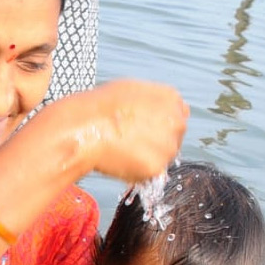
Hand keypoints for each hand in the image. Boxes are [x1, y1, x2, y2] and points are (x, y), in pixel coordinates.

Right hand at [68, 79, 188, 182]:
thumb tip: (152, 112)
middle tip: (129, 142)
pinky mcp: (157, 168)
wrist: (88, 126)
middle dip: (155, 143)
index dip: (157, 125)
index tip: (143, 130)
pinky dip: (136, 172)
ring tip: (121, 150)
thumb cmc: (101, 106)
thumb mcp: (131, 90)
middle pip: (172, 139)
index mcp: (171, 99)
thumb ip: (150, 102)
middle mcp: (177, 123)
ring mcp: (169, 147)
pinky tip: (120, 160)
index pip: (176, 116)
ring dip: (146, 158)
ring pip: (161, 158)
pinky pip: (150, 174)